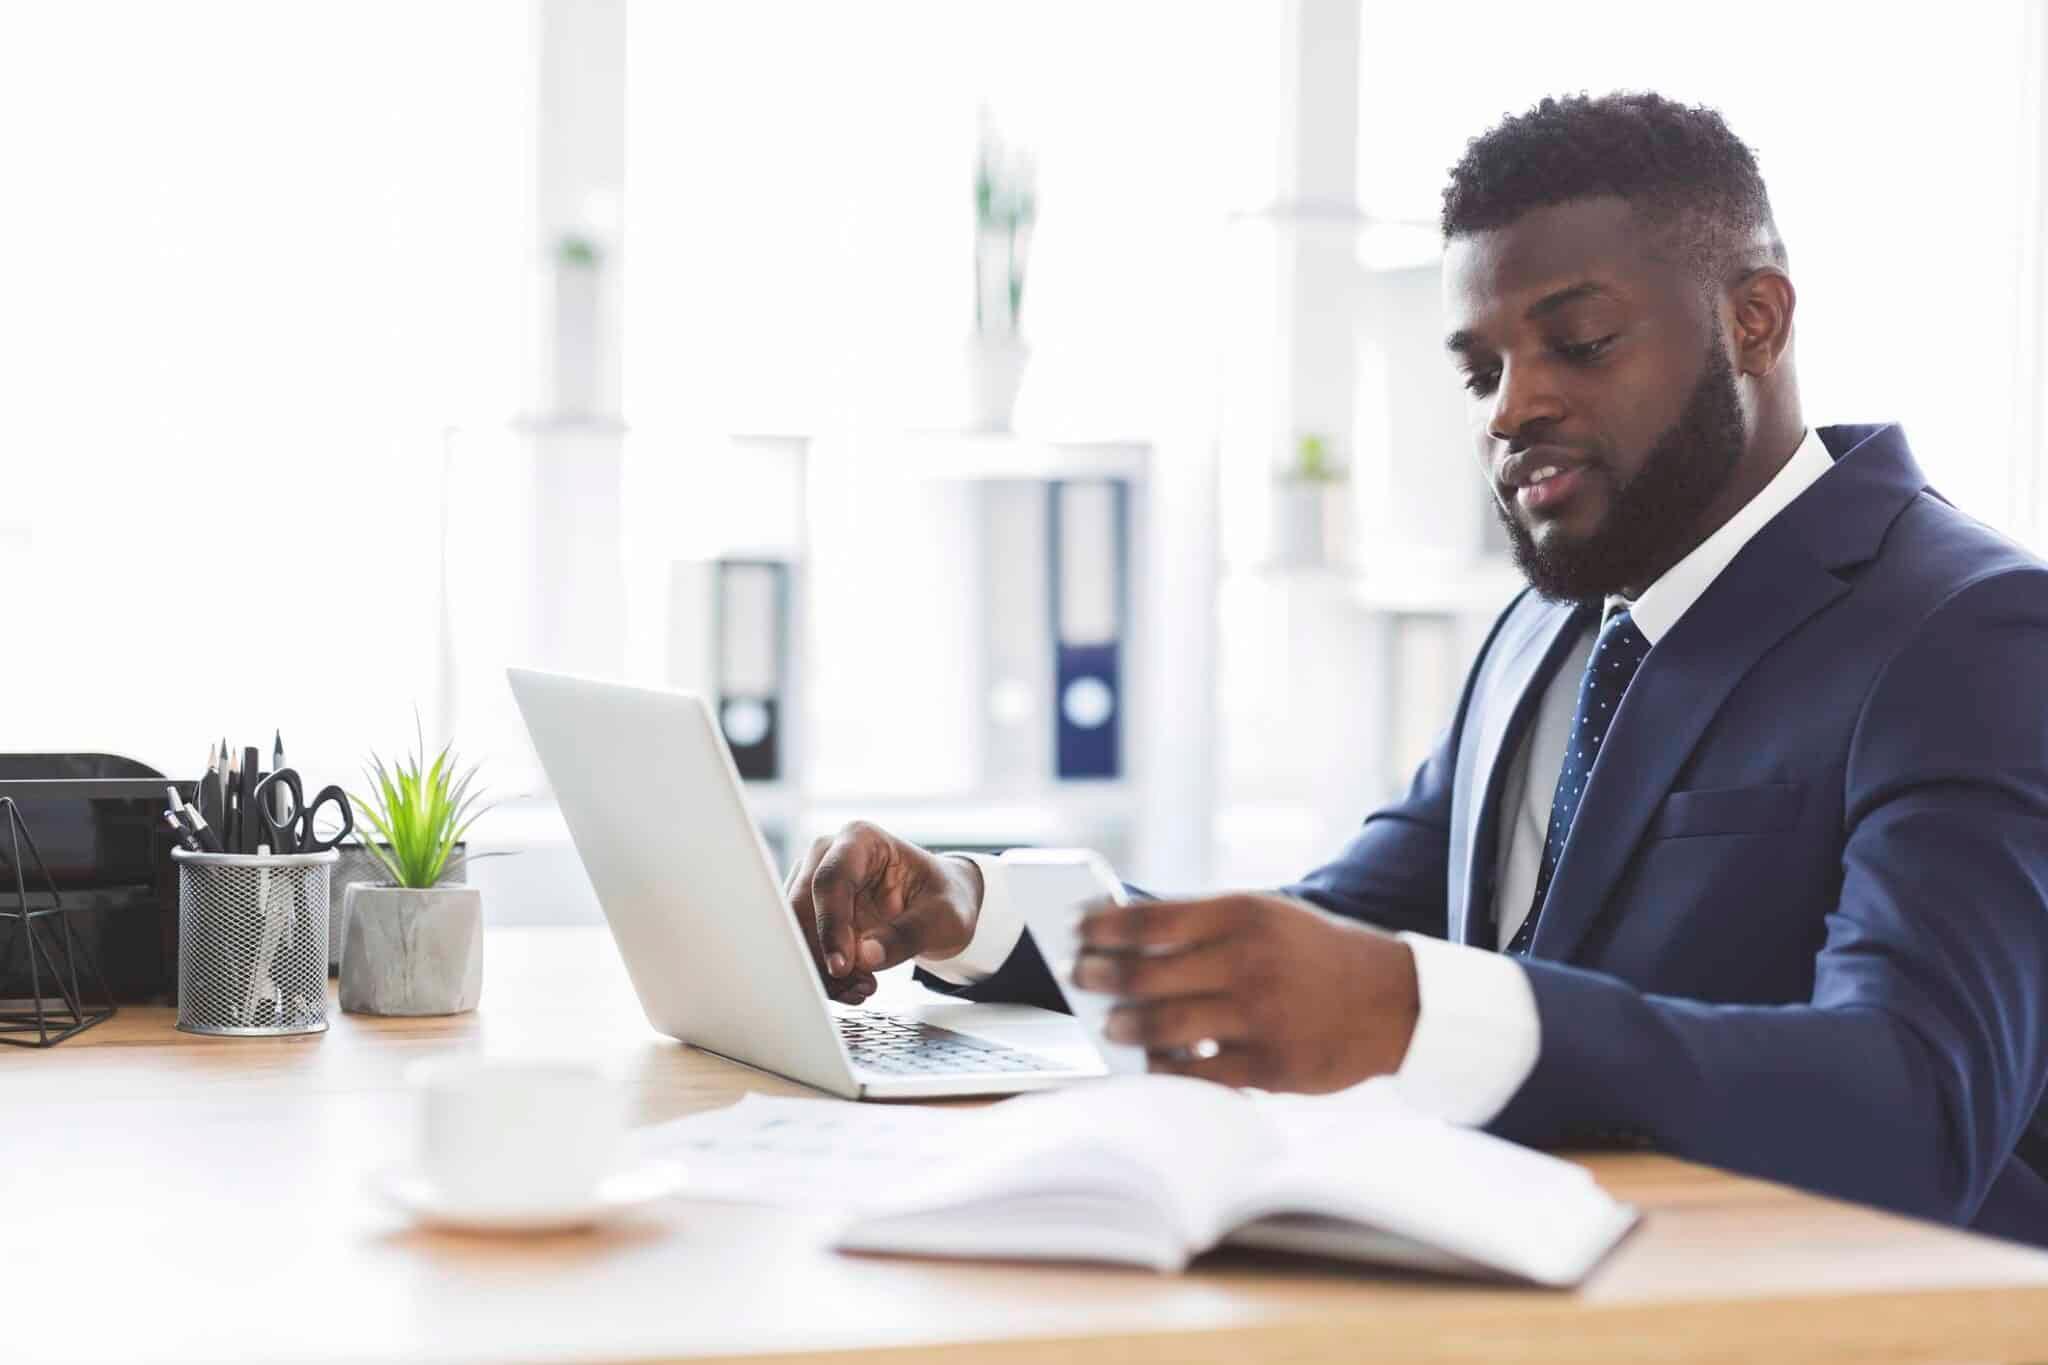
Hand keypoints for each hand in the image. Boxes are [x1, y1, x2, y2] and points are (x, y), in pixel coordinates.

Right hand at [782, 822, 982, 1003]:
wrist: (939, 907)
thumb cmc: (944, 898)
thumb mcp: (943, 917)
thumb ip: (907, 935)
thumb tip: (865, 956)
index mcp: (861, 839)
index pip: (831, 879)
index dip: (831, 925)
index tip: (842, 966)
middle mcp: (828, 856)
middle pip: (803, 910)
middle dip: (826, 956)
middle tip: (859, 985)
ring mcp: (814, 885)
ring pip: (797, 934)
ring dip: (825, 971)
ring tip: (864, 987)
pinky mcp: (811, 914)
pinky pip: (803, 948)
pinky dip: (825, 975)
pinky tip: (855, 986)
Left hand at [1072, 893, 1417, 1091]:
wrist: (1393, 1000)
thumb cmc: (1312, 953)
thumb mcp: (1266, 916)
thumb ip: (1202, 924)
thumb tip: (1124, 937)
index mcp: (1243, 915)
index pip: (1151, 920)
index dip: (1103, 927)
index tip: (1077, 931)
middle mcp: (1248, 961)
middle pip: (1147, 974)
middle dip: (1102, 978)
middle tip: (1081, 979)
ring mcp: (1259, 1015)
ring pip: (1165, 1026)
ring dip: (1126, 1027)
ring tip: (1112, 1027)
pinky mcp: (1271, 1065)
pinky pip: (1199, 1074)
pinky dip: (1168, 1070)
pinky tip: (1154, 1064)